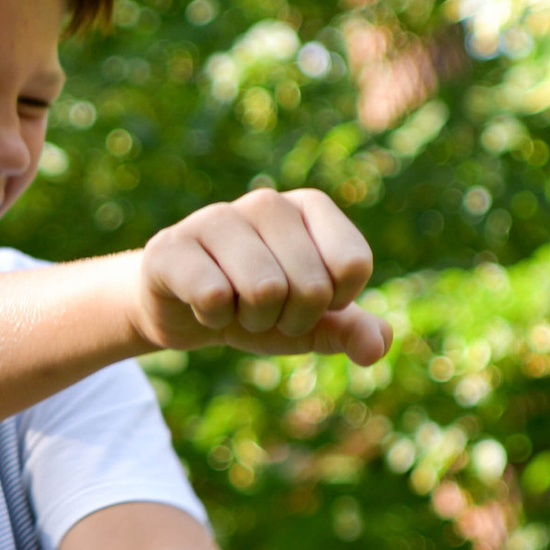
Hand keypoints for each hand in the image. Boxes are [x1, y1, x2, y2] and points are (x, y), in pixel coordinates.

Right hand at [132, 189, 389, 368]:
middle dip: (289, 319)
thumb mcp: (311, 323)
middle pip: (311, 287)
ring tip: (232, 306)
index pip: (353, 264)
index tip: (305, 299)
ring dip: (251, 320)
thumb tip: (378, 346)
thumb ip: (350, 330)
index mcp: (310, 207)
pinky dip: (211, 318)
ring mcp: (216, 218)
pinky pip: (213, 296)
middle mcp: (268, 202)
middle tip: (263, 310)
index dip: (332, 303)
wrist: (183, 310)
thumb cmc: (257, 308)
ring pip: (264, 290)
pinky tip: (200, 303)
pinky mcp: (171, 245)